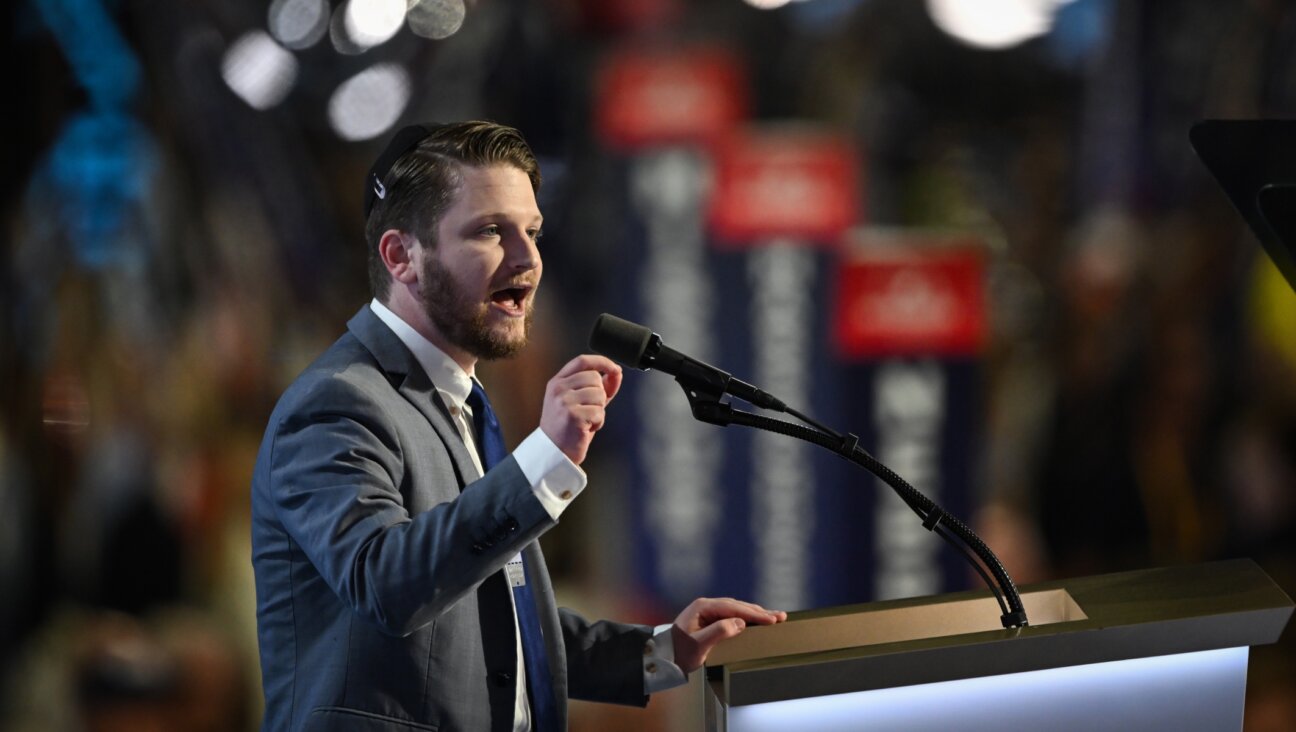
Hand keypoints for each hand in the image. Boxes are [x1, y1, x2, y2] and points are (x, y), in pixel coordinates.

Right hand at [539, 354, 621, 464]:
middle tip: (588, 410)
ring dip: (599, 410)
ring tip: (586, 420)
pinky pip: (600, 412)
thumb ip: (598, 385)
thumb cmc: (567, 427)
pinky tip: (586, 428)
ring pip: (600, 395)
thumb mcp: (579, 401)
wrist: (554, 452)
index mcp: (558, 382)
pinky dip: (598, 422)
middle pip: (595, 378)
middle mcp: (558, 389)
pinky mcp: (573, 416)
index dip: (602, 361)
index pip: (582, 361)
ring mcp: (564, 401)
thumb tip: (616, 372)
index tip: (614, 368)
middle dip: (600, 395)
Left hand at [670, 597, 786, 672]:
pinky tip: (756, 620)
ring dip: (755, 613)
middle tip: (780, 617)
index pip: (734, 608)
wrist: (664, 657)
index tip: (771, 620)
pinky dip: (746, 618)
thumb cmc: (679, 652)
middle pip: (738, 606)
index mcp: (703, 607)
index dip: (754, 614)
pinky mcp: (710, 619)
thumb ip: (719, 632)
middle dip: (760, 612)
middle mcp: (706, 606)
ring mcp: (708, 611)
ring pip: (737, 610)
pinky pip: (732, 615)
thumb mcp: (699, 644)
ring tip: (774, 617)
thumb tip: (739, 623)